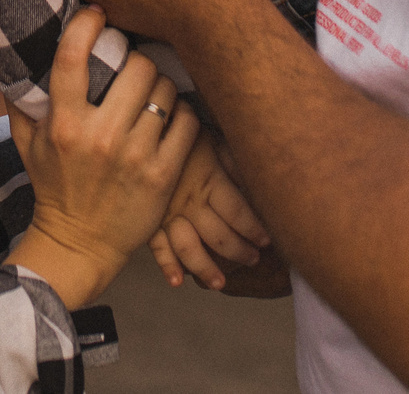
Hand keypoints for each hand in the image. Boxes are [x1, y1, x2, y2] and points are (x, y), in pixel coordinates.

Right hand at [7, 7, 198, 308]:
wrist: (79, 244)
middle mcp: (99, 137)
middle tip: (135, 69)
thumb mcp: (27, 144)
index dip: (87, 25)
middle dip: (138, 62)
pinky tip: (170, 120)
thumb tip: (4, 57)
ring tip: (153, 96)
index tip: (97, 15)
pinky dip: (182, 116)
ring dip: (161, 88)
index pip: (72, 58)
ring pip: (164, 92)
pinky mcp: (163, 175)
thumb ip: (19, 100)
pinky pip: (187, 122)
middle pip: (137, 67)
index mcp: (63, 124)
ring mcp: (135, 157)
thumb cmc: (54, 187)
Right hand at [147, 136, 271, 291]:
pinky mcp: (148, 217)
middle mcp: (190, 201)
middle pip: (219, 236)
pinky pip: (157, 246)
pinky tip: (177, 281)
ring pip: (189, 249)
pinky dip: (167, 266)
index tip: (267, 240)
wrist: (141, 124)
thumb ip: (234, 162)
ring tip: (220, 283)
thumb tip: (257, 184)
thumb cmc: (181, 128)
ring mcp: (167, 212)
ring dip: (206, 269)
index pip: (238, 213)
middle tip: (253, 260)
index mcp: (209, 179)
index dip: (255, 230)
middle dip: (239, 252)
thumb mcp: (212, 137)